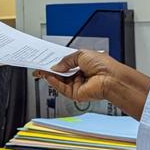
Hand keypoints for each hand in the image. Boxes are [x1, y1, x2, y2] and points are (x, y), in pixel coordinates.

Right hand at [35, 50, 149, 119]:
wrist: (111, 78)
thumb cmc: (103, 65)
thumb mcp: (81, 54)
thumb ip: (66, 60)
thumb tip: (55, 66)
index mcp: (83, 64)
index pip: (66, 63)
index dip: (55, 62)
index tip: (45, 59)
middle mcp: (80, 75)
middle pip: (61, 73)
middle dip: (50, 69)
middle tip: (39, 65)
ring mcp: (77, 85)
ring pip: (59, 81)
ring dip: (50, 76)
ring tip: (41, 70)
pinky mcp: (76, 94)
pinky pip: (61, 88)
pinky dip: (54, 82)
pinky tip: (48, 76)